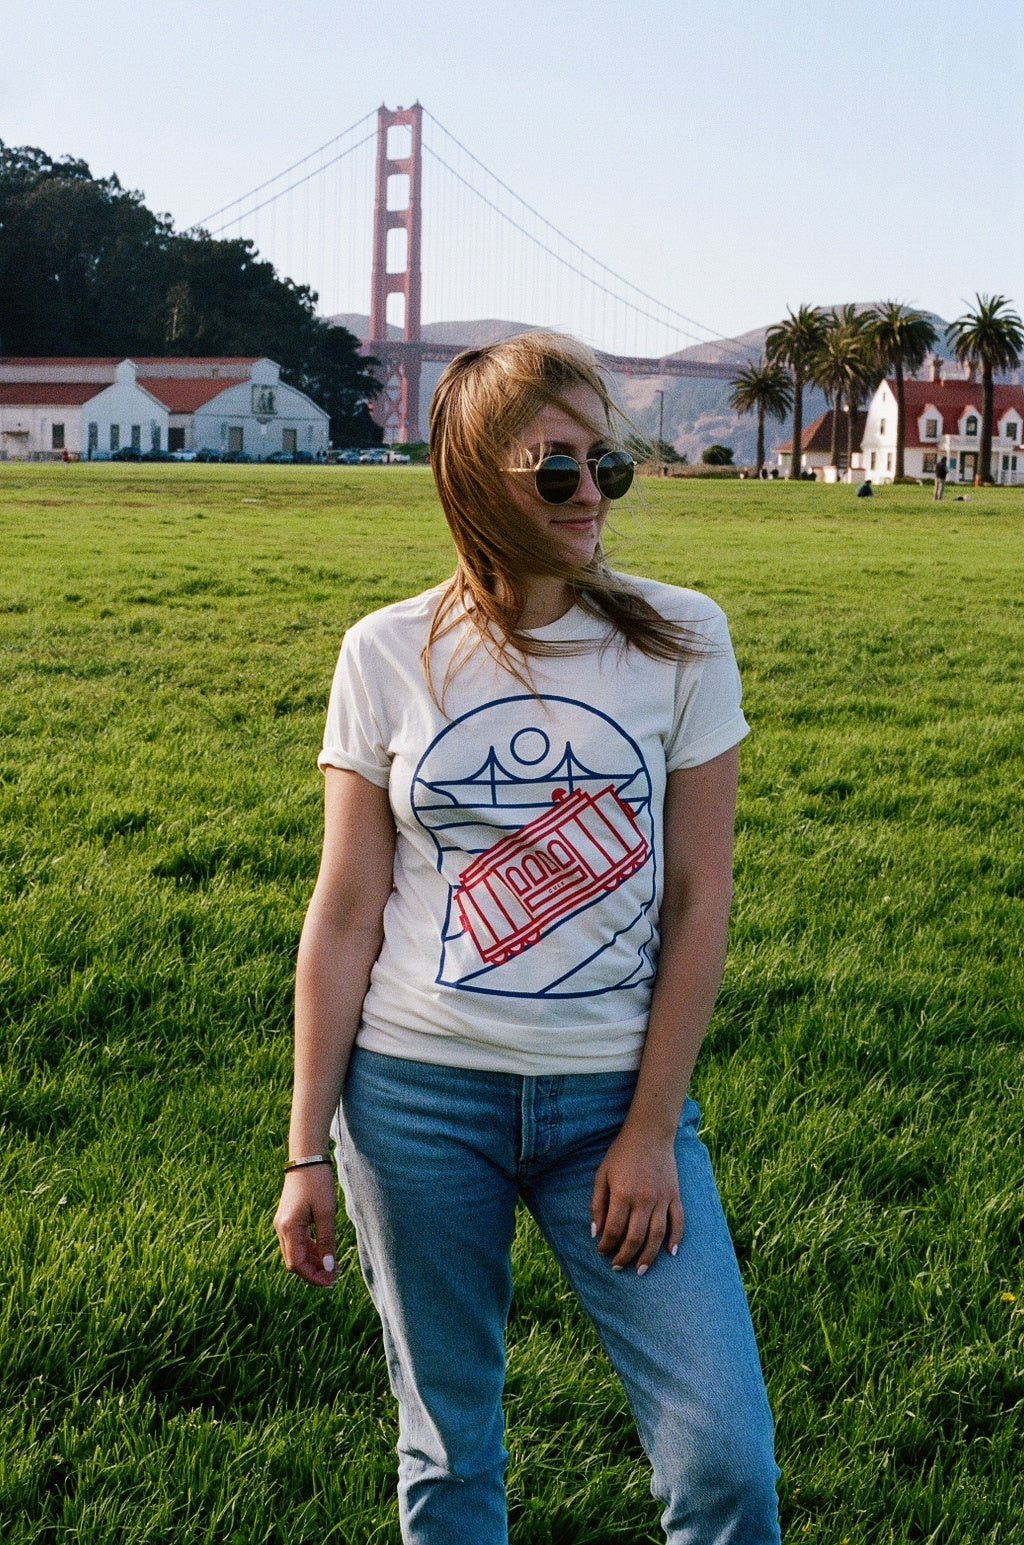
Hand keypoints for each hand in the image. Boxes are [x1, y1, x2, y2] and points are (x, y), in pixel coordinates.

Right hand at [274, 1164, 338, 1287]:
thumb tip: (329, 1267)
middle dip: (314, 1271)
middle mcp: (281, 1228)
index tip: (331, 1281)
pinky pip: (298, 1241)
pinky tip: (326, 1252)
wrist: (306, 1158)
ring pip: (297, 1252)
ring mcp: (283, 1224)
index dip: (313, 1276)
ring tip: (334, 1266)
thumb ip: (327, 1241)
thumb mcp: (326, 1213)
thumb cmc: (317, 1183)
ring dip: (314, 1261)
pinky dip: (311, 1249)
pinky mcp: (289, 1219)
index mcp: (288, 1228)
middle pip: (295, 1261)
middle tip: (335, 1277)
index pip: (296, 1265)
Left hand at [590, 1126, 683, 1274]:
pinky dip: (676, 1239)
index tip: (601, 1251)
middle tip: (617, 1267)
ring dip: (648, 1257)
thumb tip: (596, 1232)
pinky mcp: (675, 1196)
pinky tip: (670, 1253)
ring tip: (639, 1270)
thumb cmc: (621, 1153)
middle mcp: (643, 1200)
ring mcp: (662, 1199)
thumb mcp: (602, 1174)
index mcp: (623, 1194)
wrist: (650, 1133)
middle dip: (625, 1257)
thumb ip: (598, 1204)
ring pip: (657, 1236)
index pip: (614, 1230)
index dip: (606, 1245)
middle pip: (635, 1238)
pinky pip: (678, 1222)